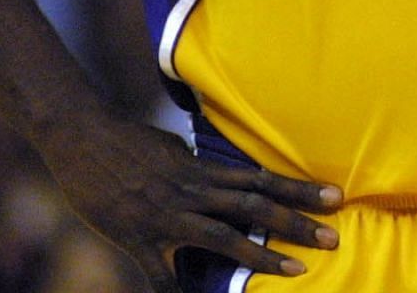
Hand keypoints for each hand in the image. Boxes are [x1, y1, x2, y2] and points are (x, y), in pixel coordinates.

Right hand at [42, 116, 340, 290]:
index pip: (263, 180)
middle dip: (296, 223)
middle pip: (254, 207)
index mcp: (203, 170)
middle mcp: (192, 191)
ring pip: (223, 236)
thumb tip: (231, 182)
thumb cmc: (130, 143)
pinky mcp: (136, 237)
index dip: (299, 189)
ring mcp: (166, 215)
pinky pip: (161, 272)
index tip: (335, 197)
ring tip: (297, 269)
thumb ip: (202, 171)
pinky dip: (177, 289)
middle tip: (334, 237)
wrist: (81, 139)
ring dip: (262, 253)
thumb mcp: (175, 152)